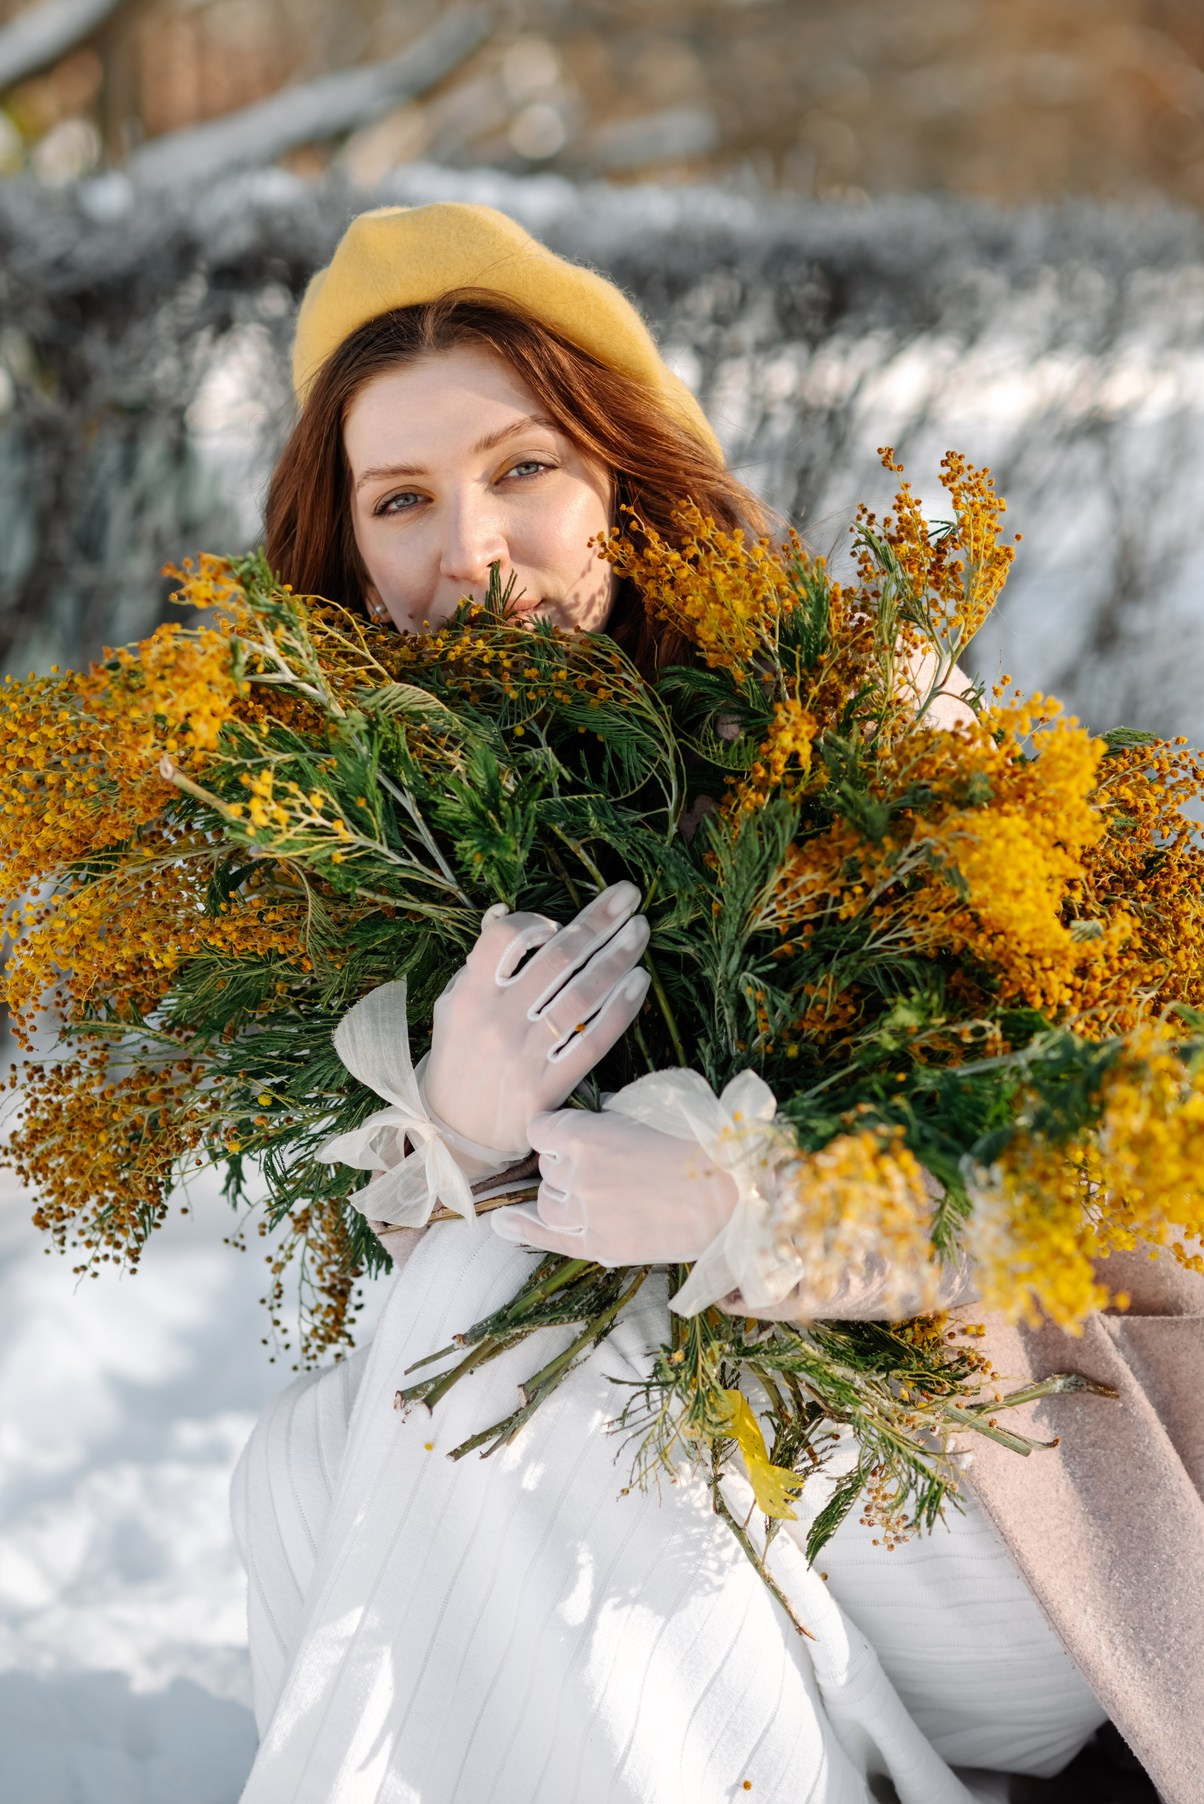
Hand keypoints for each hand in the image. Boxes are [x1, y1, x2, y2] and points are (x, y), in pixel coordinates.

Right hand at [422, 882, 650, 1166]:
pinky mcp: (548, 1087)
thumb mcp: (453, 1007)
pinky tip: (639, 982)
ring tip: (640, 931)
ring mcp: (525, 1054)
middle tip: (628, 897)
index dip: (535, 920)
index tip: (558, 919)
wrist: (454, 1134)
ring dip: (617, 958)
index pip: (505, 938)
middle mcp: (499, 1020)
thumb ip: (479, 963)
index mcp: (471, 995)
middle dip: (598, 921)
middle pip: (558, 958)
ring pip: (582, 995)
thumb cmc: (458, 1059)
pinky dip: (619, 1009)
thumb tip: (502, 913)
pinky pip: (592, 1041)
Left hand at [490, 1107, 738, 1264]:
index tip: (568, 1131)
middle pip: (547, 1168)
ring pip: (548, 1202)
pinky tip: (505, 1225)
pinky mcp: (603, 1245)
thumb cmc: (701, 1138)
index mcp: (584, 1134)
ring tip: (593, 1191)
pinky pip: (552, 1239)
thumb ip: (611, 1109)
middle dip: (566, 1163)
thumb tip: (594, 1110)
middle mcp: (576, 1175)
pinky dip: (526, 1231)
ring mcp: (587, 1214)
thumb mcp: (651, 1104)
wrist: (735, 1189)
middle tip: (608, 1163)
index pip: (540, 1129)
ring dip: (562, 1194)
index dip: (555, 1129)